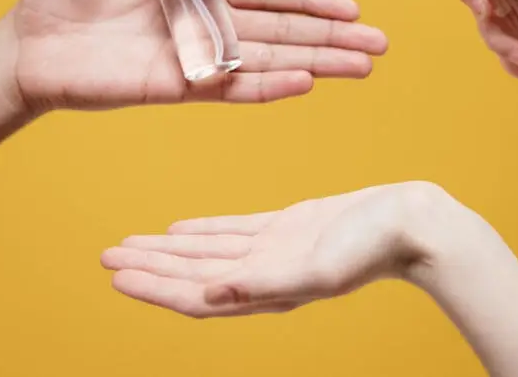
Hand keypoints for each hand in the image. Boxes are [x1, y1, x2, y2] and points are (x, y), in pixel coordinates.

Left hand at [6, 0, 386, 112]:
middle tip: (380, 45)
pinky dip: (267, 85)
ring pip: (268, 60)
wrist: (25, 43)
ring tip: (362, 67)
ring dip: (317, 63)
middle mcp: (204, 25)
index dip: (309, 1)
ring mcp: (193, 58)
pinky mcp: (174, 86)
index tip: (351, 7)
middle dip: (333, 38)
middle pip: (282, 31)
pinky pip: (230, 86)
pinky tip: (306, 82)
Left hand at [100, 182, 461, 316]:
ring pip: (206, 251)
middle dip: (148, 267)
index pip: (195, 294)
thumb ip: (266, 284)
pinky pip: (232, 230)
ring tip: (130, 243)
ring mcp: (273, 249)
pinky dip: (202, 231)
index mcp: (266, 290)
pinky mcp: (287, 227)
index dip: (153, 286)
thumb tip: (213, 294)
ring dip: (167, 249)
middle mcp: (263, 274)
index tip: (115, 274)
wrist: (412, 224)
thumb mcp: (319, 269)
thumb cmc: (373, 249)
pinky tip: (180, 228)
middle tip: (105, 256)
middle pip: (191, 273)